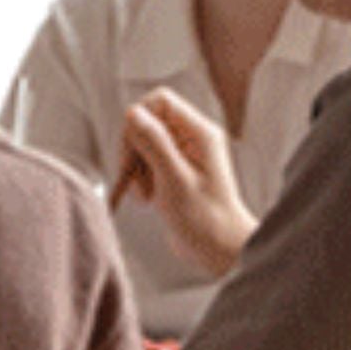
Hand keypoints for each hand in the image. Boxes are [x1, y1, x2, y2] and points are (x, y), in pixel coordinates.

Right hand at [112, 89, 255, 278]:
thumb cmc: (205, 218)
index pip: (160, 100)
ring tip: (144, 196)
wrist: (219, 249)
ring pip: (144, 143)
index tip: (131, 151)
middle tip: (133, 180)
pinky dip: (140, 178)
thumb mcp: (173, 179)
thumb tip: (133, 112)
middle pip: (148, 122)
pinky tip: (146, 199)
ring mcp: (185, 155)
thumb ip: (154, 142)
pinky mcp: (176, 171)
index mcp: (199, 133)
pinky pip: (148, 162)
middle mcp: (193, 138)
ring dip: (135, 168)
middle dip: (134, 150)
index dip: (138, 120)